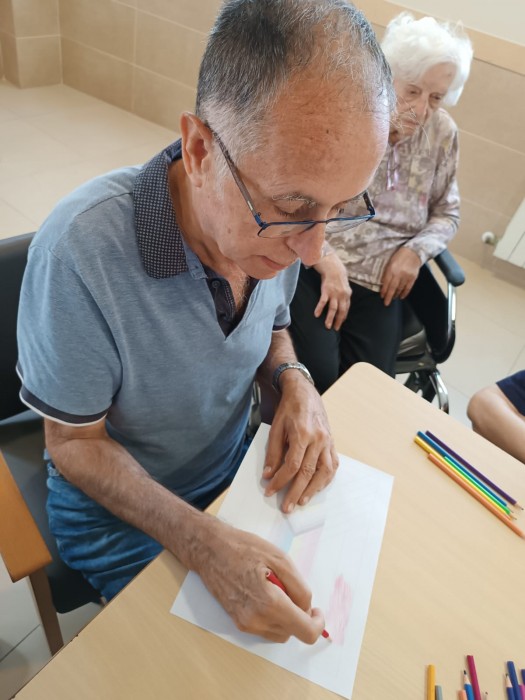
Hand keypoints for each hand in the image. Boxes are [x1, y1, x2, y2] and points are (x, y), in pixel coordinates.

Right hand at [196, 519, 325, 642]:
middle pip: (293, 632)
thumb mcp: (280, 558)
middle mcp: (257, 620)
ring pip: (280, 632)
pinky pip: (266, 628)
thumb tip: (308, 608)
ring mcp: (246, 624)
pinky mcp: (238, 622)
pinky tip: (264, 593)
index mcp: (270, 604)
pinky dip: (272, 616)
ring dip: (286, 616)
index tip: (317, 610)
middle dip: (300, 615)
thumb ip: (300, 587)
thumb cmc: (243, 548)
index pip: (306, 631)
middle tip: (292, 589)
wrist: (209, 550)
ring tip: (275, 588)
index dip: (318, 623)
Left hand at [263, 373, 338, 511]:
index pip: (293, 465)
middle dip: (296, 492)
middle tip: (287, 507)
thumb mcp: (276, 428)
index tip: (270, 491)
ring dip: (313, 490)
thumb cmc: (288, 409)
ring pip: (324, 472)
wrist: (304, 393)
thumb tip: (269, 475)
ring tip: (302, 501)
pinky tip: (316, 487)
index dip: (281, 481)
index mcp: (303, 434)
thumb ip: (273, 453)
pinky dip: (325, 479)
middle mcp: (319, 439)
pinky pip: (332, 465)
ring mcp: (328, 441)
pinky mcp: (332, 443)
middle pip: (309, 472)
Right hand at [312, 253, 350, 330]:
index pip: (346, 309)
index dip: (343, 318)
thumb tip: (343, 305)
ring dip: (330, 318)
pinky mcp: (326, 291)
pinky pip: (323, 302)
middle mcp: (342, 296)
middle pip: (341, 311)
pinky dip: (320, 308)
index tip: (339, 324)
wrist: (333, 268)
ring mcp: (334, 293)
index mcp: (347, 295)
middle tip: (335, 329)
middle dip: (338, 321)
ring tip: (327, 326)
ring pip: (333, 309)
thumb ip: (345, 296)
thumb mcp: (345, 287)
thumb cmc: (338, 279)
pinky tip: (316, 315)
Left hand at [380, 247, 420, 306]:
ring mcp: (406, 276)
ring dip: (396, 295)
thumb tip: (383, 283)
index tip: (382, 296)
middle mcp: (399, 274)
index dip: (384, 290)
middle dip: (389, 296)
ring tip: (393, 298)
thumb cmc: (399, 257)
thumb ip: (387, 273)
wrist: (413, 252)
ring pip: (400, 289)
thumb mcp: (390, 263)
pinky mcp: (413, 278)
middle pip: (392, 288)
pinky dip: (404, 293)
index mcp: (391, 269)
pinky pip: (408, 288)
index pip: (386, 283)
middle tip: (386, 303)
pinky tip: (401, 296)